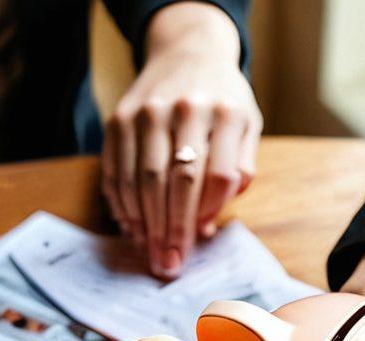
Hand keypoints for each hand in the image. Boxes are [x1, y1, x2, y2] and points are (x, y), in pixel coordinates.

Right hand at [101, 1, 261, 277]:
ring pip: (144, 180)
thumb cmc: (222, 102)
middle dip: (172, 231)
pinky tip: (130, 227)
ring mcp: (149, 112)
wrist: (188, 52)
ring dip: (145, 224)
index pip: (217, 177)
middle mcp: (187, 109)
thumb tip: (208, 223)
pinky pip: (118, 170)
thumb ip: (238, 171)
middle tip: (168, 265)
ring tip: (149, 252)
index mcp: (226, 114)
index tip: (197, 243)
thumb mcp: (247, 128)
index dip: (206, 215)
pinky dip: (122, 204)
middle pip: (178, 183)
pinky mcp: (120, 118)